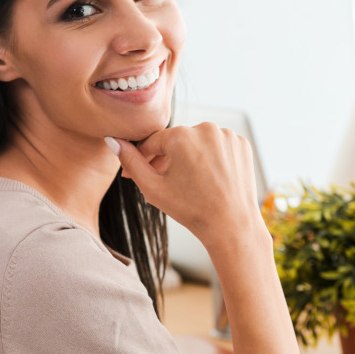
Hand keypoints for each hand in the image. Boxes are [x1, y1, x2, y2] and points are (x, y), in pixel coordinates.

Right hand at [109, 124, 259, 245]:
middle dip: (167, 158)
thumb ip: (131, 161)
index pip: (153, 142)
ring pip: (198, 142)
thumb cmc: (191, 210)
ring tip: (188, 181)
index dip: (143, 158)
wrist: (231, 225)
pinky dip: (212, 157)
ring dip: (190, 156)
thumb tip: (112, 141)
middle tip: (162, 181)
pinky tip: (209, 177)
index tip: (135, 172)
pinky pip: (219, 146)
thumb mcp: (152, 188)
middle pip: (177, 141)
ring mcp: (227, 135)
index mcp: (181, 135)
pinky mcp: (242, 144)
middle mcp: (206, 128)